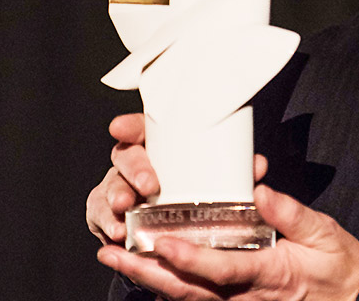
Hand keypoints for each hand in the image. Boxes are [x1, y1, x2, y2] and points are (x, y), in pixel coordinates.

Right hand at [87, 113, 270, 245]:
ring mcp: (118, 189)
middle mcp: (134, 165)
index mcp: (158, 147)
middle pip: (125, 157)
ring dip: (116, 197)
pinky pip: (100, 217)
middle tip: (150, 185)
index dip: (130, 125)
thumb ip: (235, 171)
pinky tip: (117, 233)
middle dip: (134, 168)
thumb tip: (257, 165)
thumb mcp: (216, 178)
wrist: (177, 229)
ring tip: (126, 208)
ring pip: (110, 187)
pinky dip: (107, 225)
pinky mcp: (107, 216)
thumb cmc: (195, 192)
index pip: (141, 128)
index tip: (120, 127)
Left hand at [97, 183, 358, 300]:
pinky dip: (165, 285)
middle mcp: (245, 296)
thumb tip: (261, 191)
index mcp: (268, 274)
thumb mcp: (326, 234)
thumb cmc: (339, 268)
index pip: (220, 270)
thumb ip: (293, 214)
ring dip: (147, 278)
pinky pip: (194, 298)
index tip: (162, 243)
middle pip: (186, 289)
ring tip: (116, 254)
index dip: (189, 258)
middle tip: (111, 249)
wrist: (353, 300)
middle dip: (145, 271)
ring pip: (183, 296)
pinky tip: (145, 269)